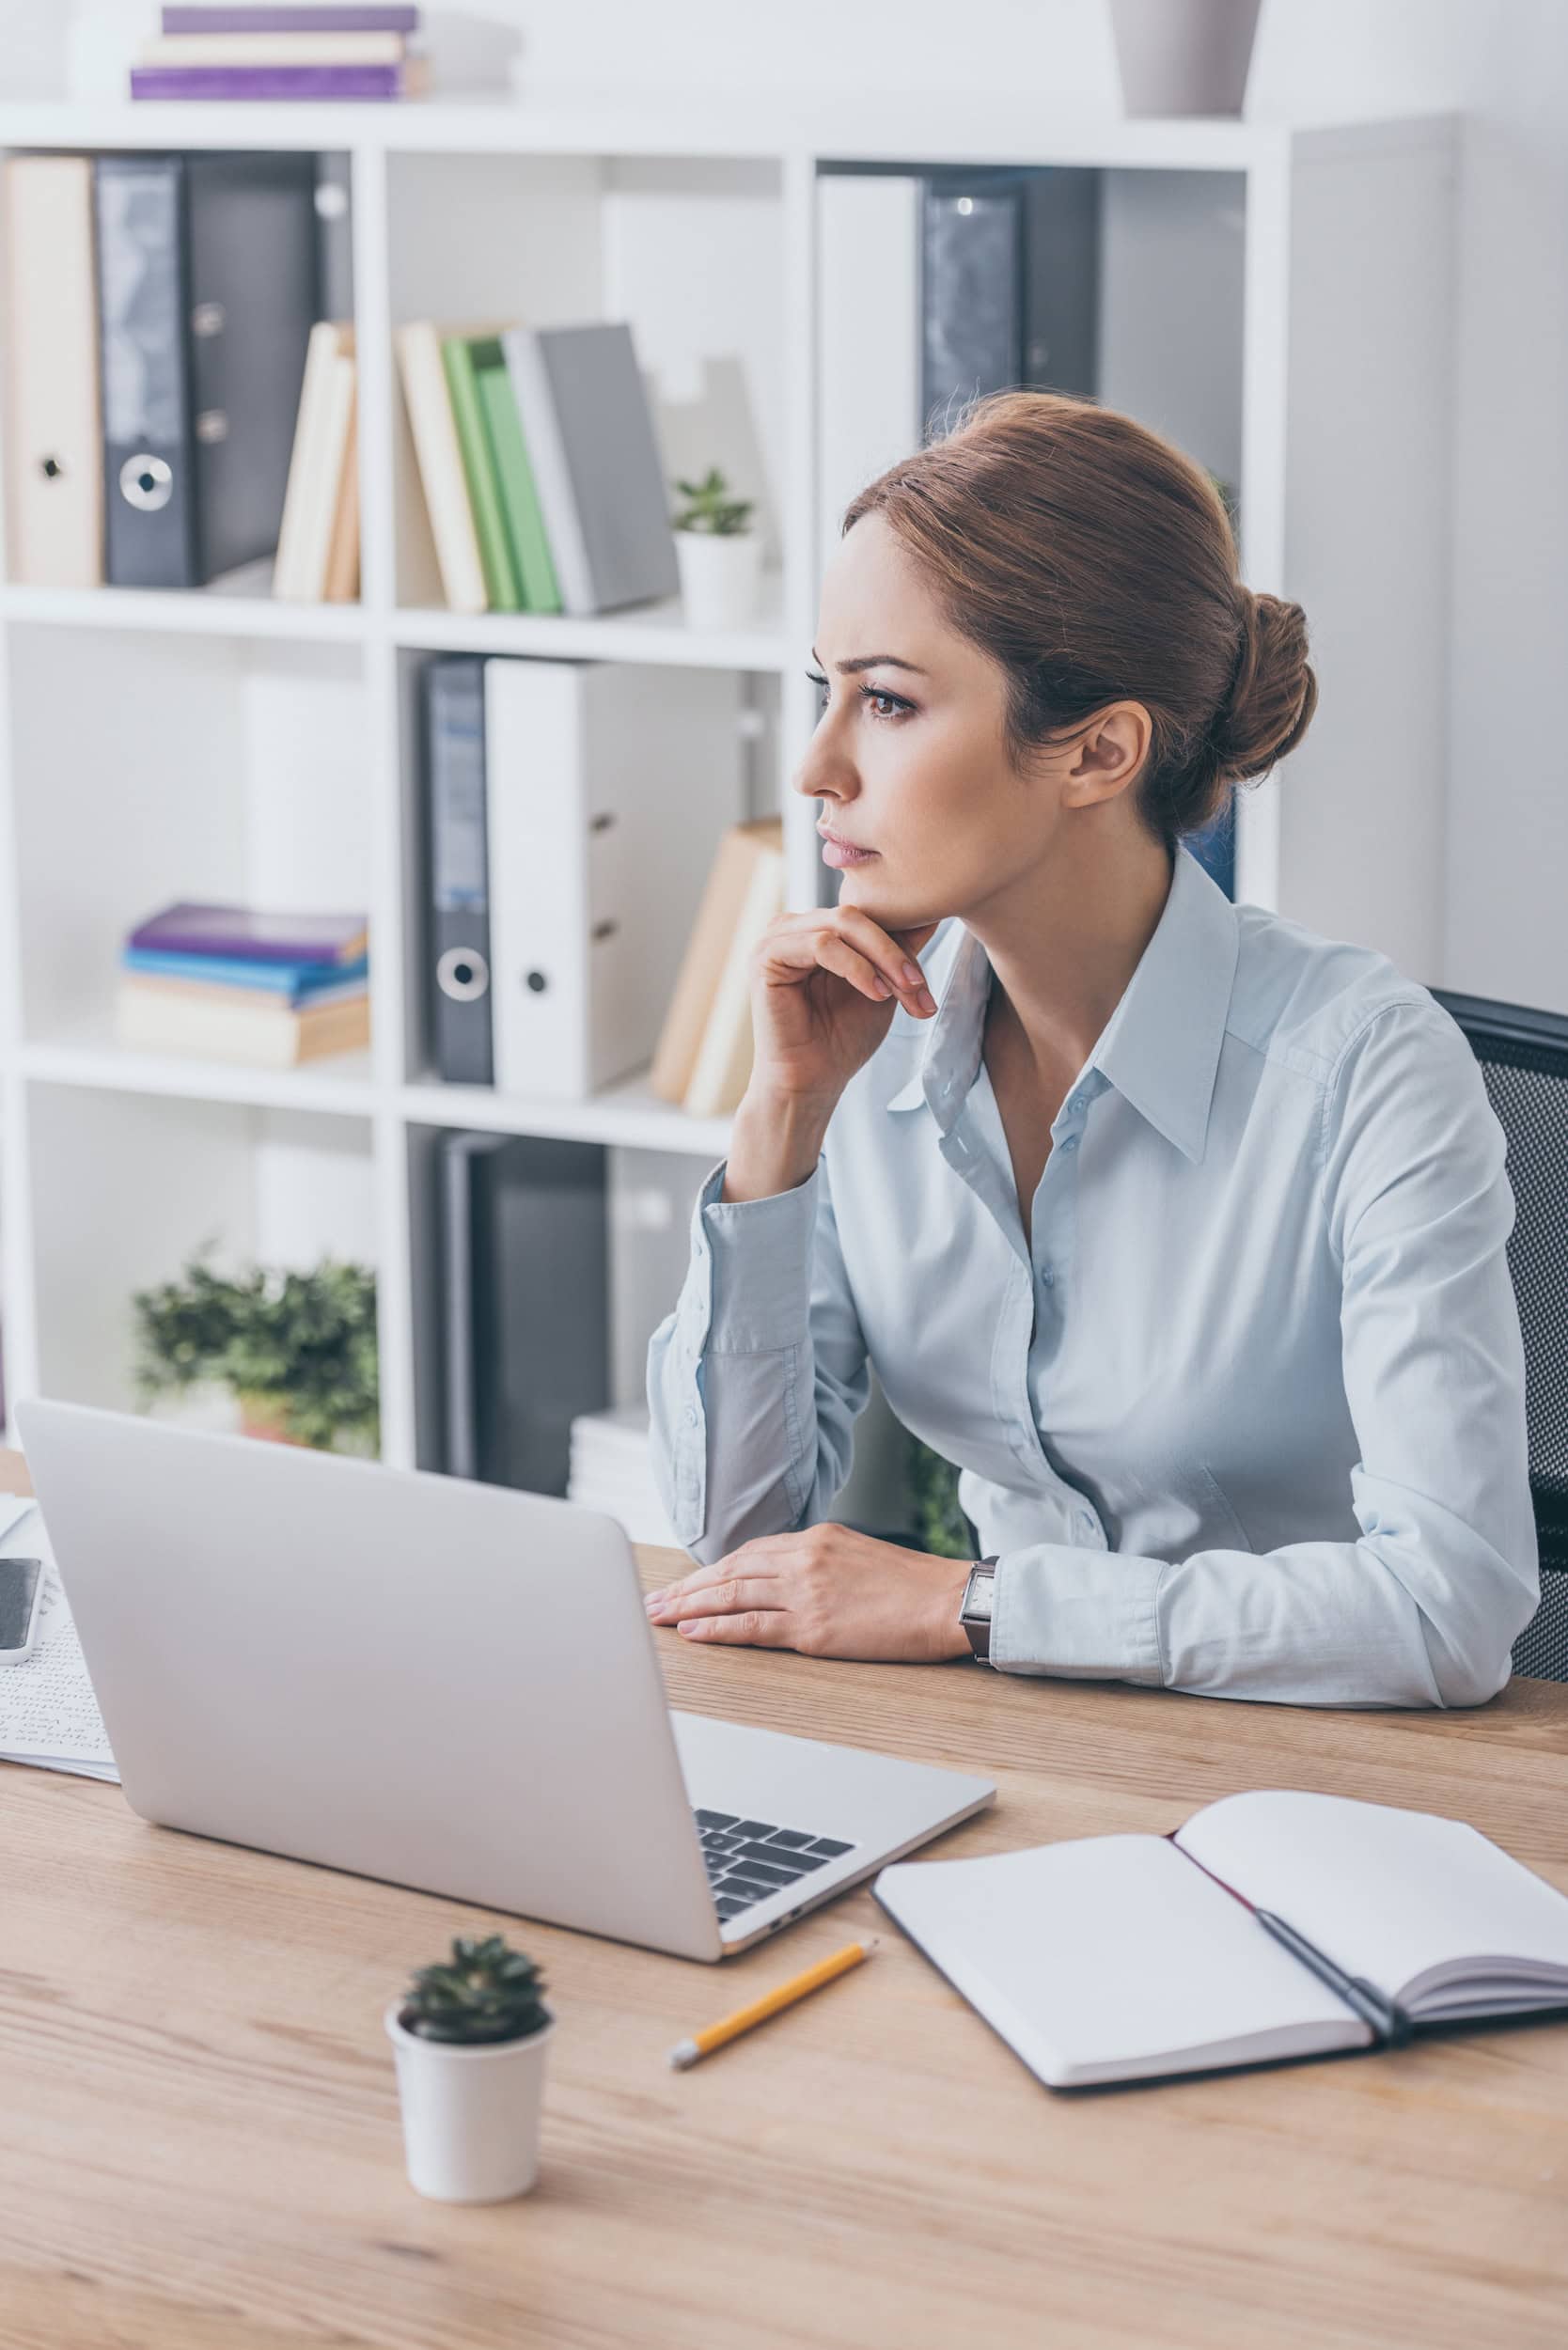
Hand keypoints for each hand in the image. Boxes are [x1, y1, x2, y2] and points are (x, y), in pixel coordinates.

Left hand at [644, 1524, 973, 1663]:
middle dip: (687, 1588)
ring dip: (690, 1608)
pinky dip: (718, 1629)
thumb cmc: (914, 1586)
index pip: (749, 1553)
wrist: (949, 1601)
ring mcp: (807, 1592)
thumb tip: (786, 1579)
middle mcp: (805, 1559)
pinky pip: (753, 1627)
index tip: (687, 1583)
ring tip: (659, 1618)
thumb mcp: (859, 1555)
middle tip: (655, 1601)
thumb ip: (819, 1562)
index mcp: (816, 1538)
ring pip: (732, 1596)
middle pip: (731, 1571)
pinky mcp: (814, 1628)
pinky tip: (693, 1633)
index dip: (712, 1570)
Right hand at [721, 907, 941, 1201]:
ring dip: (882, 958)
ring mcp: (777, 938)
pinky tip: (874, 992)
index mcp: (818, 928)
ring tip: (902, 991)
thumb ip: (899, 950)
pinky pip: (821, 945)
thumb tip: (932, 914)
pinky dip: (855, 967)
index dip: (903, 942)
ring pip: (843, 923)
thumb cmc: (841, 1038)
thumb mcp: (882, 985)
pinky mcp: (767, 956)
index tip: (926, 984)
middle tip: (918, 986)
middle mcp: (795, 926)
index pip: (868, 914)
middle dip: (895, 952)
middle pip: (858, 914)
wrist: (811, 1082)